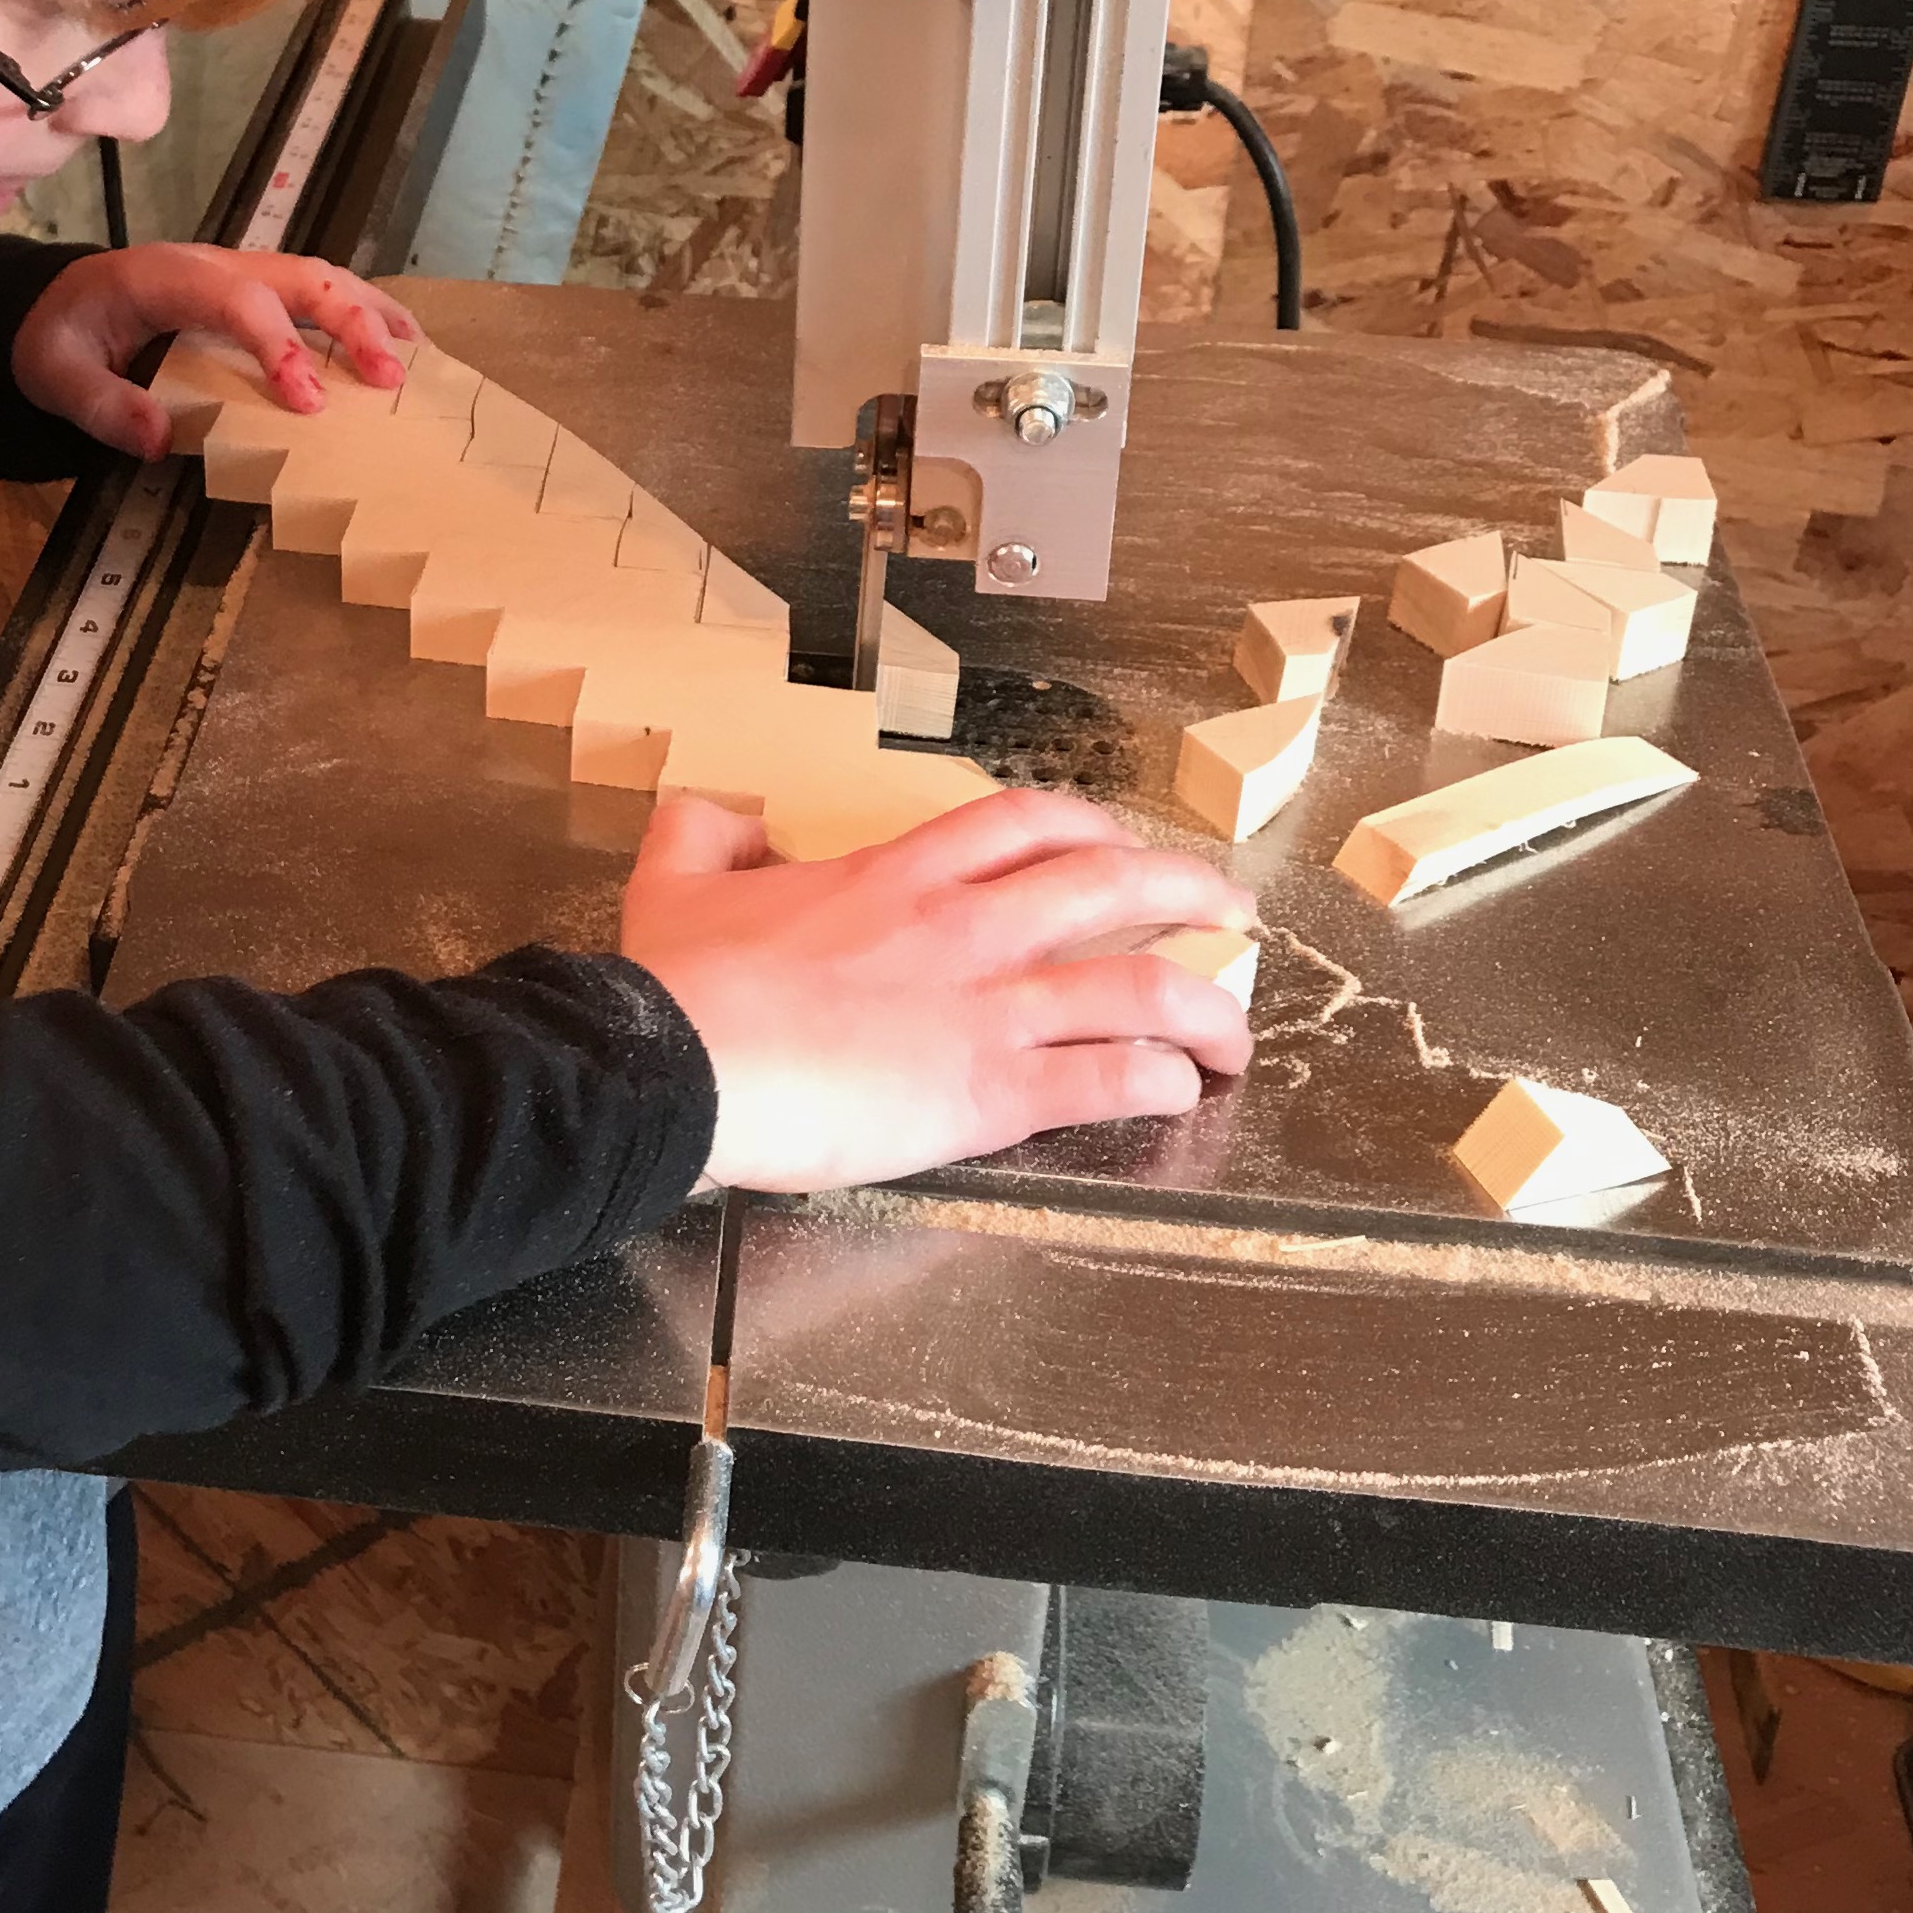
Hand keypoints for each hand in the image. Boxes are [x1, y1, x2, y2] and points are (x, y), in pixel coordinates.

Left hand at [11, 244, 417, 457]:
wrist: (54, 302)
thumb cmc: (59, 336)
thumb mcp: (54, 373)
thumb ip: (101, 404)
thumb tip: (159, 439)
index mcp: (167, 277)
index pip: (239, 300)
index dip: (280, 346)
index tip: (308, 402)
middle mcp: (216, 264)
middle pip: (300, 276)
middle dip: (351, 323)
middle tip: (388, 381)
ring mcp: (242, 272)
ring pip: (321, 276)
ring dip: (371, 314)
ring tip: (414, 362)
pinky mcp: (256, 289)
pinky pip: (317, 291)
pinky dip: (365, 313)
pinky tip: (401, 345)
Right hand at [619, 787, 1254, 1195]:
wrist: (678, 1065)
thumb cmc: (677, 986)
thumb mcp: (677, 880)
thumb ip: (707, 833)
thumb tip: (724, 819)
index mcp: (896, 875)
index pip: (1022, 823)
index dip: (1089, 828)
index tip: (1119, 844)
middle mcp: (961, 927)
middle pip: (1111, 883)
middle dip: (1187, 891)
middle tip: (1228, 911)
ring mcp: (984, 1007)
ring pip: (1137, 984)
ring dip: (1205, 1005)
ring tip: (1235, 1031)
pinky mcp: (987, 1092)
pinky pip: (1105, 1077)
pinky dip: (1159, 1080)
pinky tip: (1181, 1090)